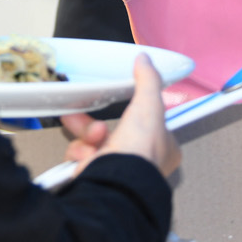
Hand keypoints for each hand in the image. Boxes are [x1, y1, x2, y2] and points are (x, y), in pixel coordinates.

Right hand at [60, 55, 180, 179]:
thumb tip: (145, 59)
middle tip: (80, 115)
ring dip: (86, 136)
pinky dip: (79, 153)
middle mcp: (141, 163)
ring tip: (91, 138)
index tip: (121, 102)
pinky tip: (85, 157)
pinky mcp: (96, 177)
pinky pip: (81, 157)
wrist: (117, 182)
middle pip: (112, 131)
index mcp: (163, 148)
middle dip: (93, 124)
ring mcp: (117, 171)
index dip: (133, 112)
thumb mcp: (149, 105)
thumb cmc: (141, 148)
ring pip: (93, 142)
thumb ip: (148, 80)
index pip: (146, 123)